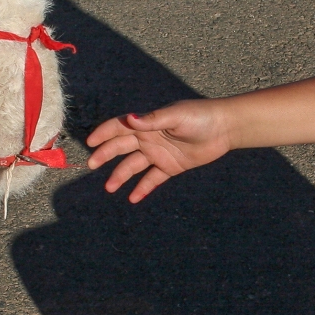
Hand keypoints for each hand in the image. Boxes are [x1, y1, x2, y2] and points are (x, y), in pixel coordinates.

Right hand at [85, 101, 231, 201]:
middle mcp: (149, 138)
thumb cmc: (200, 117)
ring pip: (134, 166)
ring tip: (109, 188)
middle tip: (91, 165)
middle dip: (105, 155)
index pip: (120, 127)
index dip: (104, 133)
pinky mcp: (171, 166)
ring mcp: (159, 153)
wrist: (224, 128)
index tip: (90, 143)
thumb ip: (152, 120)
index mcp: (147, 123)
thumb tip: (130, 119)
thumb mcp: (175, 116)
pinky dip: (143, 188)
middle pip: (122, 147)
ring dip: (121, 175)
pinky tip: (133, 198)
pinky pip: (153, 179)